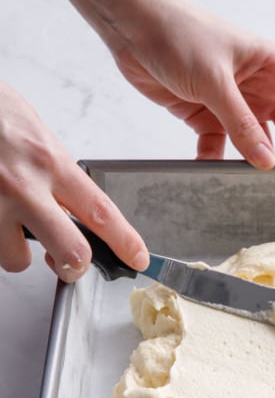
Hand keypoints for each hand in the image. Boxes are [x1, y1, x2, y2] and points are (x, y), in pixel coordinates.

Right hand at [0, 81, 148, 279]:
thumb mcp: (33, 132)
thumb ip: (53, 170)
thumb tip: (68, 202)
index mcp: (49, 162)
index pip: (101, 211)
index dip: (125, 240)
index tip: (137, 257)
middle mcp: (24, 186)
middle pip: (71, 251)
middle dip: (72, 265)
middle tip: (66, 262)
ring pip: (16, 259)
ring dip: (13, 248)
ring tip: (6, 220)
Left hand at [112, 0, 274, 166]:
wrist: (129, 22)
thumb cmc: (177, 33)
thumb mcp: (215, 80)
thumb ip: (241, 124)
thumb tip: (267, 163)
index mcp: (274, 67)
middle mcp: (259, 87)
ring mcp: (234, 104)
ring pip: (258, 144)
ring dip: (256, 164)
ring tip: (252, 185)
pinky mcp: (206, 116)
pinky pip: (221, 149)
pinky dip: (218, 164)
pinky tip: (211, 174)